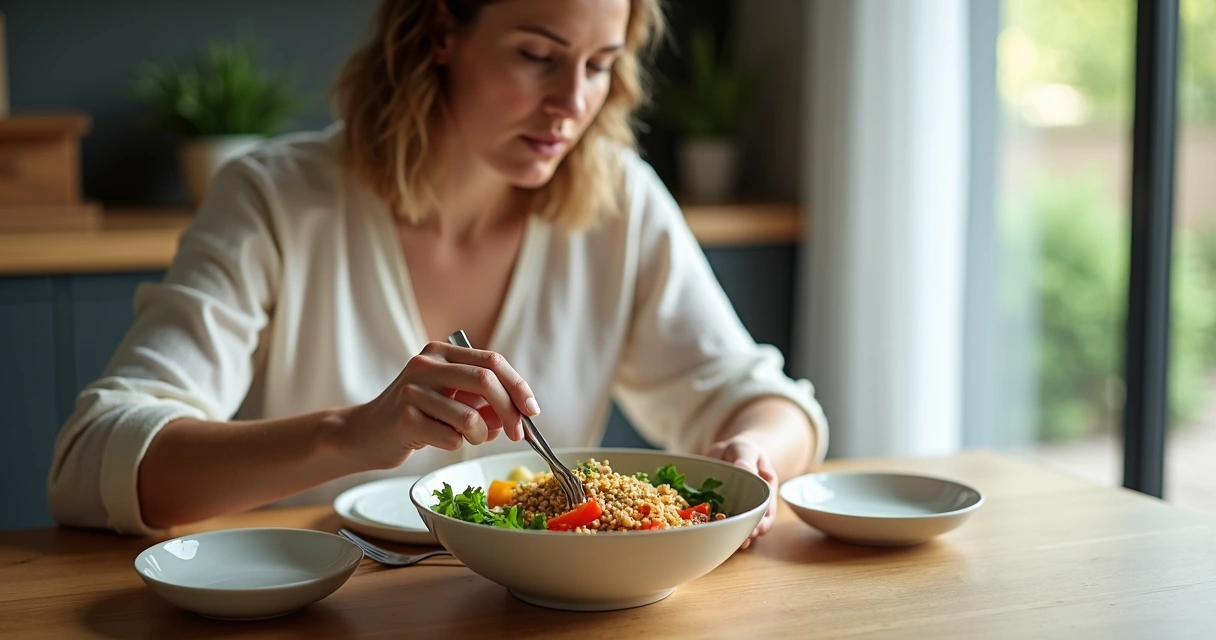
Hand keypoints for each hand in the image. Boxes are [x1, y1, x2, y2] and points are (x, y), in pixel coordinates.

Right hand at [339, 341, 537, 469]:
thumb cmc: (416, 416)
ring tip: (469, 439)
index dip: (518, 386)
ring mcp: (412, 390)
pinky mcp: (404, 418)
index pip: (492, 361)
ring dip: (481, 436)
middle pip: (486, 381)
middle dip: (510, 411)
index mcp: (441, 352)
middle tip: (518, 434)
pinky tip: (440, 440)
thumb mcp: (452, 401)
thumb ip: (484, 403)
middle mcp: (425, 364)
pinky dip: (457, 445)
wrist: (366, 434)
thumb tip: (519, 415)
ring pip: (470, 416)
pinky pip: (451, 437)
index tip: (532, 410)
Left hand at [705, 435, 777, 549]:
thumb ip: (745, 460)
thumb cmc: (741, 450)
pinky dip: (720, 529)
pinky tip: (716, 536)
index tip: (758, 529)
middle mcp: (754, 502)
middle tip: (744, 540)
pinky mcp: (722, 510)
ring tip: (733, 543)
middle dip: (751, 533)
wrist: (726, 452)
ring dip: (738, 535)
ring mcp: (738, 508)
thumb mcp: (745, 450)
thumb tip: (745, 469)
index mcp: (765, 489)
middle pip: (756, 521)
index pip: (768, 507)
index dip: (764, 521)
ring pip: (740, 525)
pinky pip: (722, 522)